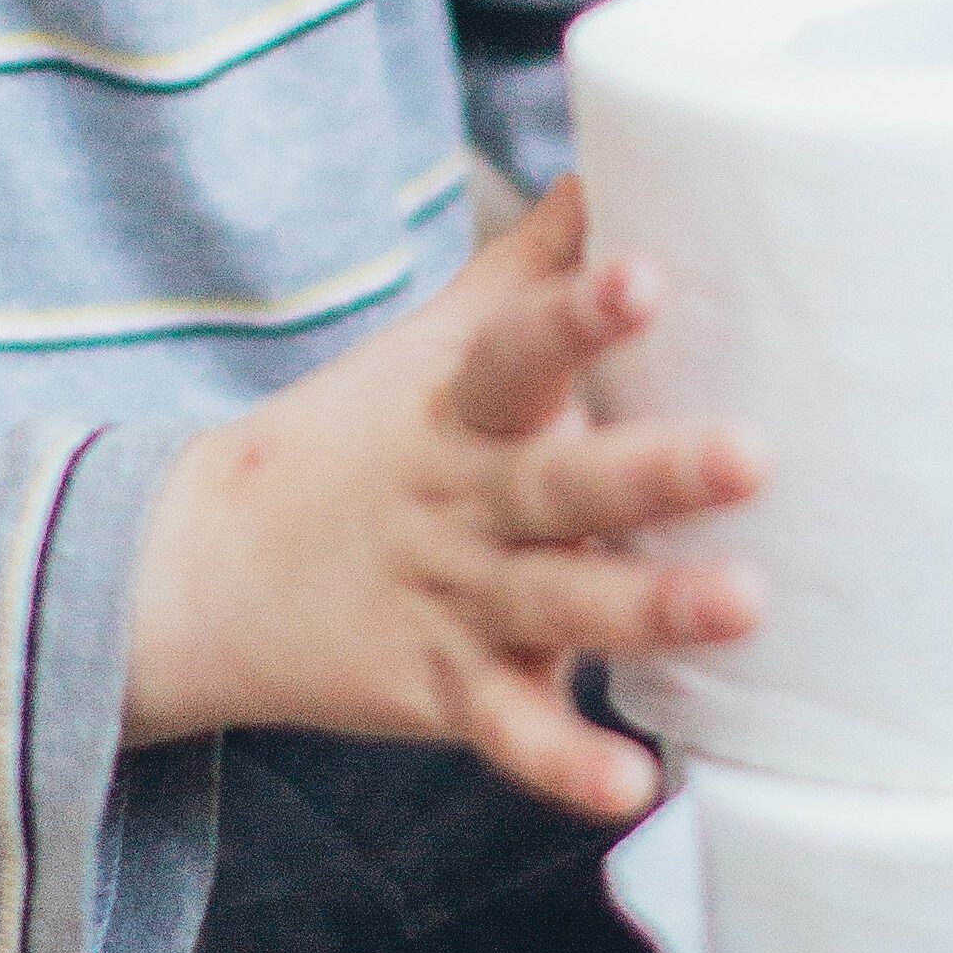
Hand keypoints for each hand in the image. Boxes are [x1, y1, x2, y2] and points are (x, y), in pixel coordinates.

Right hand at [119, 178, 764, 819]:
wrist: (199, 569)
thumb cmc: (359, 439)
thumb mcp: (429, 346)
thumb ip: (529, 270)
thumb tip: (609, 167)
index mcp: (460, 405)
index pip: (522, 348)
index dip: (584, 315)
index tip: (648, 276)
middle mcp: (461, 499)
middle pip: (562, 483)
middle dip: (655, 470)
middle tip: (753, 452)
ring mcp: (452, 599)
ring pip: (557, 605)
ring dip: (649, 610)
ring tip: (746, 603)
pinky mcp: (444, 690)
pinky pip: (509, 734)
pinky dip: (564, 765)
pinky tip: (634, 785)